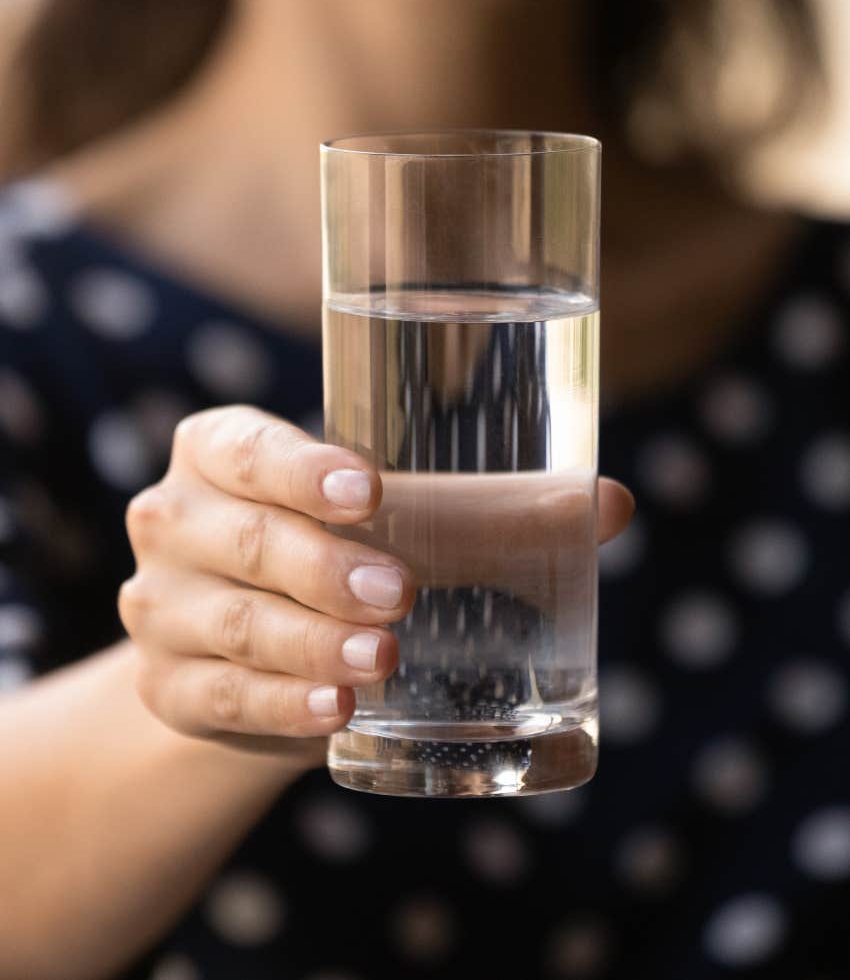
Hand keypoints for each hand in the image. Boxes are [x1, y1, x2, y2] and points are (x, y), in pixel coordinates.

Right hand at [121, 406, 633, 759]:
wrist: (258, 644)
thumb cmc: (338, 550)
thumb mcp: (395, 520)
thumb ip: (490, 510)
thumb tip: (611, 505)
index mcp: (220, 451)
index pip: (247, 448)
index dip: (299, 468)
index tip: (368, 489)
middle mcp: (174, 518)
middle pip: (242, 540)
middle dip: (322, 568)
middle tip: (400, 593)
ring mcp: (159, 605)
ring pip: (233, 626)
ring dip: (308, 644)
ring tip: (380, 660)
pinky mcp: (168, 685)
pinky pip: (221, 697)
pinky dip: (280, 707)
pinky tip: (335, 713)